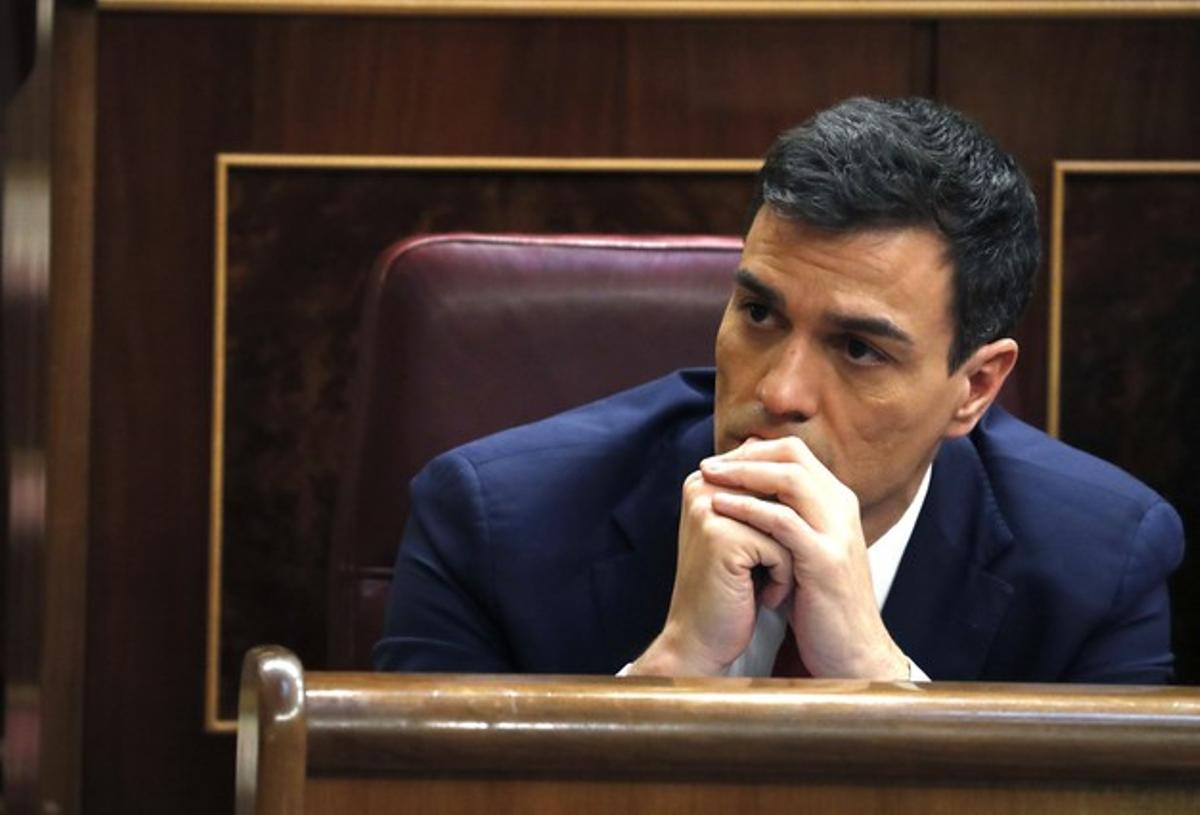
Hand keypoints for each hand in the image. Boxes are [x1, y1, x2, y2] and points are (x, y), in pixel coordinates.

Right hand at [628, 469, 793, 676]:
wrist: (703, 641)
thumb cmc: (732, 590)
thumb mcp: (747, 533)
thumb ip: (761, 493)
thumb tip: (794, 451)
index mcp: (706, 480)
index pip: (772, 480)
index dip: (784, 522)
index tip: (762, 554)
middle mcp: (702, 486)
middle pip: (781, 499)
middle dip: (786, 540)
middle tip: (765, 572)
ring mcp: (710, 508)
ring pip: (786, 523)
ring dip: (786, 561)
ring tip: (763, 583)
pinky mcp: (721, 536)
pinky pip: (782, 547)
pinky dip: (782, 579)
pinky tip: (759, 596)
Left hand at [700, 437, 908, 679]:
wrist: (851, 653)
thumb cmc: (819, 605)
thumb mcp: (805, 552)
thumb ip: (788, 521)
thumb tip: (749, 493)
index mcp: (836, 504)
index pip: (795, 453)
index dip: (754, 451)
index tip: (719, 461)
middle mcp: (841, 509)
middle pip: (792, 456)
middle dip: (744, 455)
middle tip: (707, 464)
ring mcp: (836, 533)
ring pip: (789, 479)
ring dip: (742, 473)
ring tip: (707, 476)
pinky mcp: (824, 560)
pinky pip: (783, 521)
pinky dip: (748, 508)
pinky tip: (720, 506)